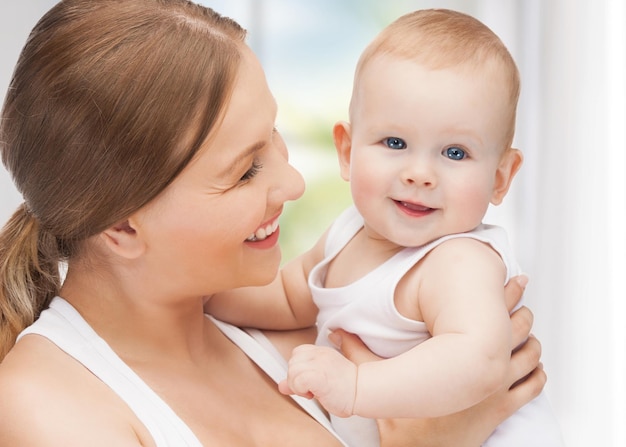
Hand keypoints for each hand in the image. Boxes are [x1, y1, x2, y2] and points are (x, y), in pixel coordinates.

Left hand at [278, 344, 357, 416]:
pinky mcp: (318, 376)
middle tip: (314, 389)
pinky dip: (301, 390)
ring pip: (292, 372)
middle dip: (297, 379)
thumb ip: (301, 379)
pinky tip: (314, 395)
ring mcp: (319, 363)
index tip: (311, 382)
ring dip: (299, 386)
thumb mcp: (321, 380)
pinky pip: (297, 380)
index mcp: (321, 352)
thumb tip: (281, 385)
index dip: (300, 370)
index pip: (297, 354)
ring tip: (314, 392)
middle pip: (292, 363)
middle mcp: (319, 354)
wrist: (364, 392)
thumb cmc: (346, 389)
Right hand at [336, 275, 545, 446]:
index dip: (502, 291)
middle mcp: (487, 371)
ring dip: (528, 334)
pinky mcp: (505, 409)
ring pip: (530, 351)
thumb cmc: (408, 425)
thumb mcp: (380, 382)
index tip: (504, 276)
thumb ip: (357, 355)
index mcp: (459, 358)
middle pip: (518, 326)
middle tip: (517, 285)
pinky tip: (531, 361)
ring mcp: (500, 390)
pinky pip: (534, 384)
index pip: (491, 314)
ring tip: (525, 318)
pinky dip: (536, 369)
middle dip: (517, 306)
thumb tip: (335, 331)